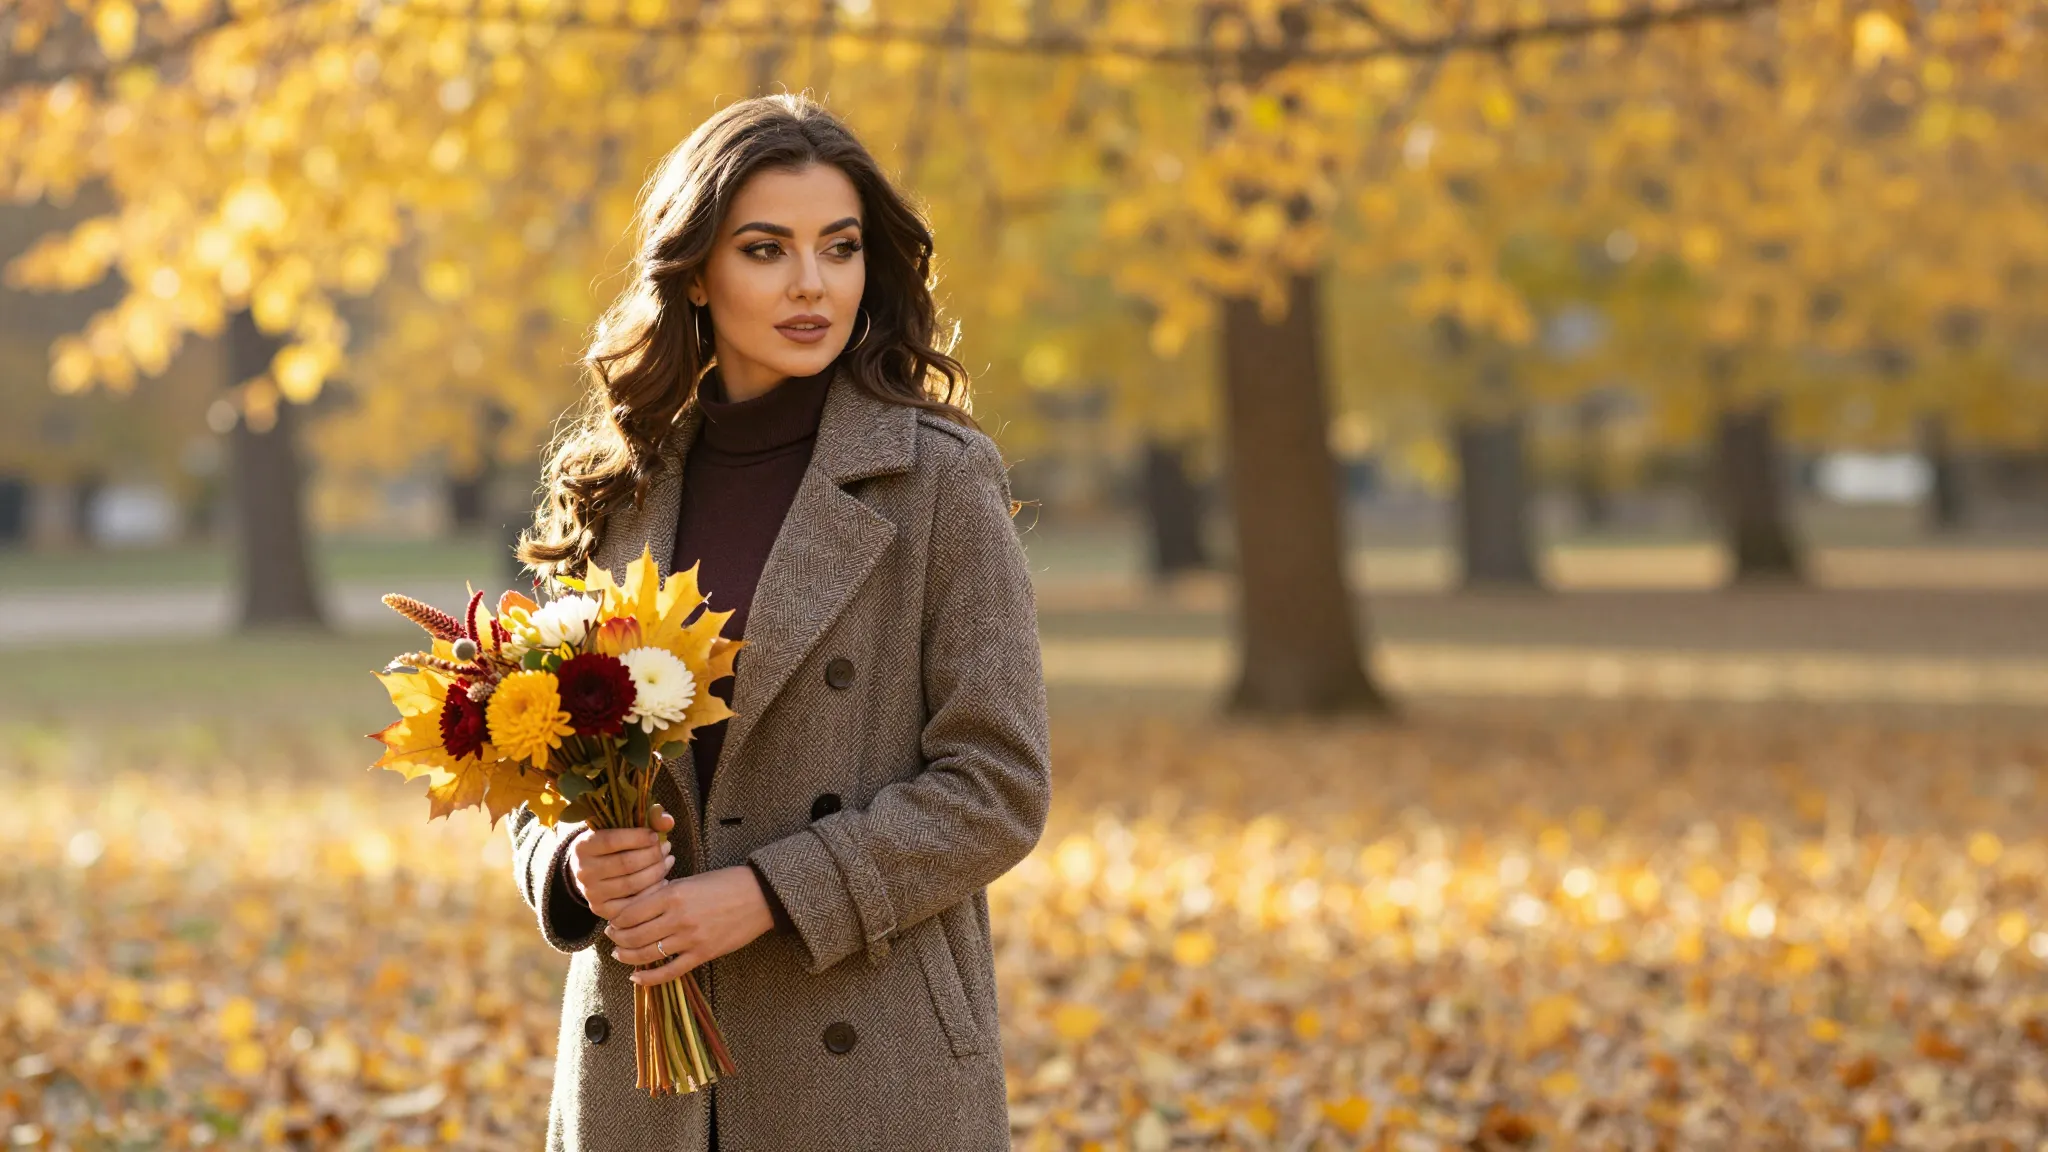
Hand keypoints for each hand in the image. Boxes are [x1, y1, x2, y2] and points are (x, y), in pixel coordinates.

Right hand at [568, 803, 676, 918]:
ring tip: (668, 860)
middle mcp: (583, 871)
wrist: (593, 871)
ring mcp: (591, 893)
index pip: (612, 841)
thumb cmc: (613, 844)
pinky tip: (663, 881)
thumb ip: (648, 818)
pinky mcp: (601, 909)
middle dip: (652, 855)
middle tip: (667, 847)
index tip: (656, 836)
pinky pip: (633, 904)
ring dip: (657, 872)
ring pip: (632, 884)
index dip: (638, 837)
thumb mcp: (623, 826)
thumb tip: (668, 822)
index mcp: (583, 846)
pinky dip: (652, 892)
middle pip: (625, 863)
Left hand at [606, 866, 777, 985]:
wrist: (759, 896)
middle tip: (611, 938)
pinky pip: (669, 972)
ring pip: (647, 955)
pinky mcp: (703, 954)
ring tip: (620, 954)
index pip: (630, 913)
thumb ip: (662, 894)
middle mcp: (678, 918)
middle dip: (617, 939)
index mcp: (672, 894)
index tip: (612, 921)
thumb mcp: (689, 881)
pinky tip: (636, 978)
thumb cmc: (724, 883)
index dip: (615, 920)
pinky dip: (649, 978)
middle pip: (634, 936)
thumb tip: (634, 908)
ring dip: (627, 957)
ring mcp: (690, 939)